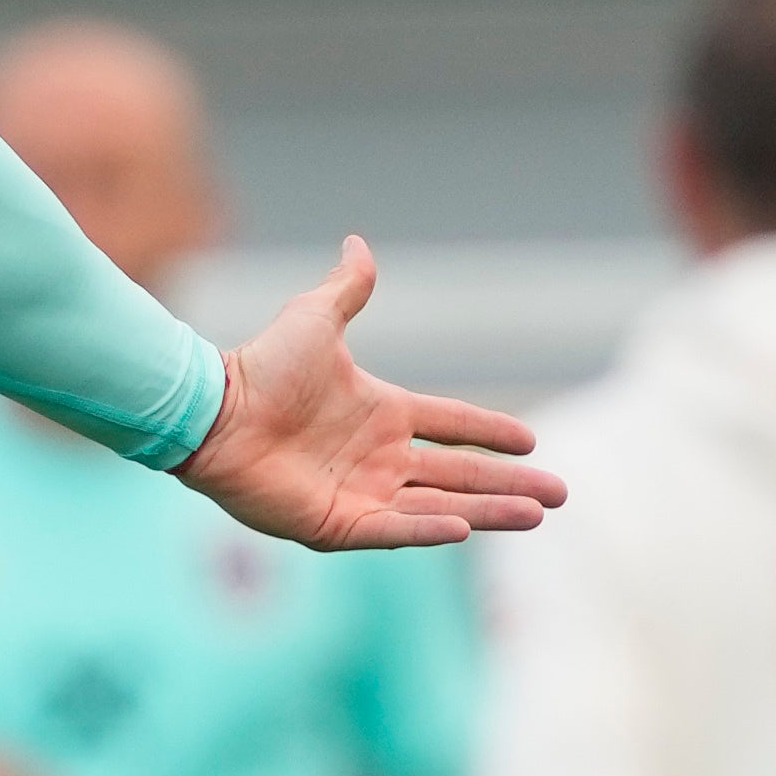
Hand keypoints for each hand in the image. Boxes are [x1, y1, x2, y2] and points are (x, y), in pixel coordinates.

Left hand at [176, 241, 563, 550]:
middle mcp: (380, 458)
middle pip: (461, 475)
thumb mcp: (314, 320)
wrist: (215, 411)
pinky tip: (467, 530)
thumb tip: (358, 243)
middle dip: (512, 484)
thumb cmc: (261, 367)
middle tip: (560, 495)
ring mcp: (362, 493)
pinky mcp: (339, 524)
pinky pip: (395, 530)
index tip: (532, 439)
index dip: (492, 432)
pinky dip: (429, 532)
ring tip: (535, 515)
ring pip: (441, 507)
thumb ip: (347, 290)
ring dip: (489, 511)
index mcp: (383, 413)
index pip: (453, 426)